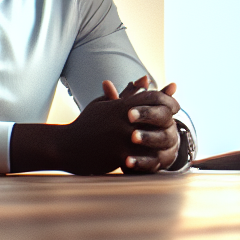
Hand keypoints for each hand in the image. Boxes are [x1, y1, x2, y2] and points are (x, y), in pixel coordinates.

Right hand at [37, 75, 181, 174]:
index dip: (166, 99)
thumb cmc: (85, 124)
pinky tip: (158, 160)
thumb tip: (144, 79)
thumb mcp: (103, 105)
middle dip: (169, 119)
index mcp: (120, 106)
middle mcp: (123, 119)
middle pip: (157, 115)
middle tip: (174, 124)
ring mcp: (121, 138)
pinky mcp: (118, 155)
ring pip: (153, 138)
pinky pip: (142, 158)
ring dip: (163, 141)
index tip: (173, 106)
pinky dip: (151, 159)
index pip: (152, 96)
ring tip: (170, 143)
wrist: (65, 146)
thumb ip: (126, 94)